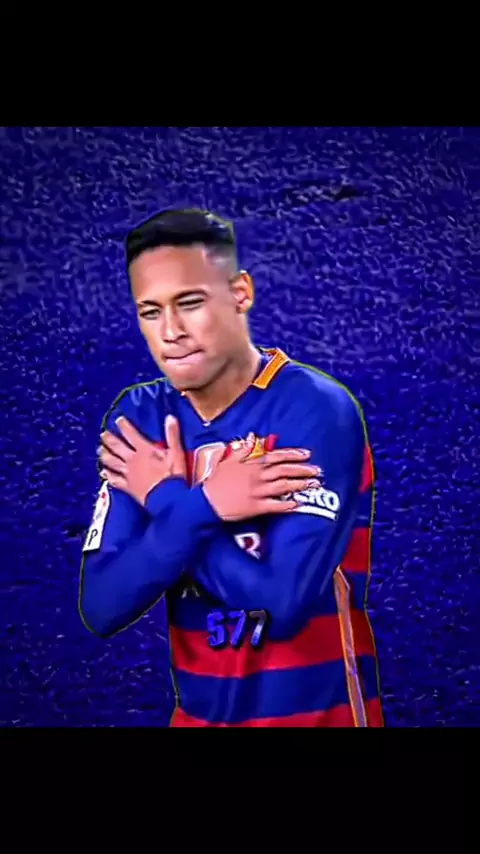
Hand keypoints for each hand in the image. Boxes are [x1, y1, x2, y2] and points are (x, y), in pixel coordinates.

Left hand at [99, 414, 186, 504]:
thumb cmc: (173, 476)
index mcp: (144, 450)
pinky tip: (103, 472)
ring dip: (105, 455)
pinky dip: (108, 475)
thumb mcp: (177, 453)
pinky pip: (114, 479)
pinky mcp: (128, 487)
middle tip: (103, 433)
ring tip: (100, 450)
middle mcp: (133, 460)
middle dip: (109, 439)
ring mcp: (128, 474)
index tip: (118, 420)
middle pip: (117, 447)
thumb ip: (173, 435)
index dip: (124, 426)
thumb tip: (170, 418)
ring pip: (112, 462)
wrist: (167, 499)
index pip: (131, 434)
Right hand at [202, 437, 320, 521]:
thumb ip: (242, 448)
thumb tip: (252, 436)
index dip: (293, 454)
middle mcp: (257, 476)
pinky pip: (275, 505)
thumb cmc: (215, 481)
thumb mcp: (227, 460)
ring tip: (314, 485)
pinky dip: (288, 505)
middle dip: (303, 469)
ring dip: (300, 485)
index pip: (276, 456)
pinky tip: (299, 504)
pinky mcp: (256, 507)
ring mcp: (257, 492)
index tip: (307, 454)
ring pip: (283, 486)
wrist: (205, 502)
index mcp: (251, 464)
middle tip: (318, 471)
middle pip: (284, 470)